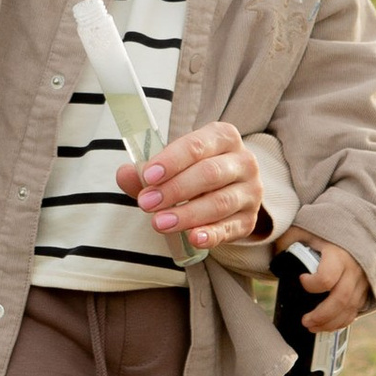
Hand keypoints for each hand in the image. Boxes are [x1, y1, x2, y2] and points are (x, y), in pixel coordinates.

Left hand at [118, 120, 266, 255]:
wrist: (228, 190)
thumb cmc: (194, 172)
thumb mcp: (173, 165)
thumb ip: (147, 171)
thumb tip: (124, 174)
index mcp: (223, 137)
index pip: (197, 145)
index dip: (172, 160)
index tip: (148, 176)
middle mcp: (243, 161)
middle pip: (210, 173)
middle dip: (175, 189)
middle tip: (146, 203)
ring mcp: (250, 192)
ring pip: (220, 202)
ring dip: (187, 214)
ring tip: (159, 223)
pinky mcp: (249, 220)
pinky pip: (230, 228)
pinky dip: (211, 234)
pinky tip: (193, 238)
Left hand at [288, 234, 372, 333]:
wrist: (356, 225)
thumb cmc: (324, 228)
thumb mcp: (303, 228)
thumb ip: (288, 241)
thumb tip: (276, 260)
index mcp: (338, 253)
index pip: (327, 277)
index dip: (311, 284)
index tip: (301, 279)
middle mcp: (354, 268)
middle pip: (341, 299)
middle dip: (321, 316)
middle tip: (305, 321)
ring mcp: (363, 280)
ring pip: (350, 308)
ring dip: (331, 323)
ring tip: (311, 327)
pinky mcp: (367, 288)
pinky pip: (356, 310)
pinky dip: (342, 321)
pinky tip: (327, 325)